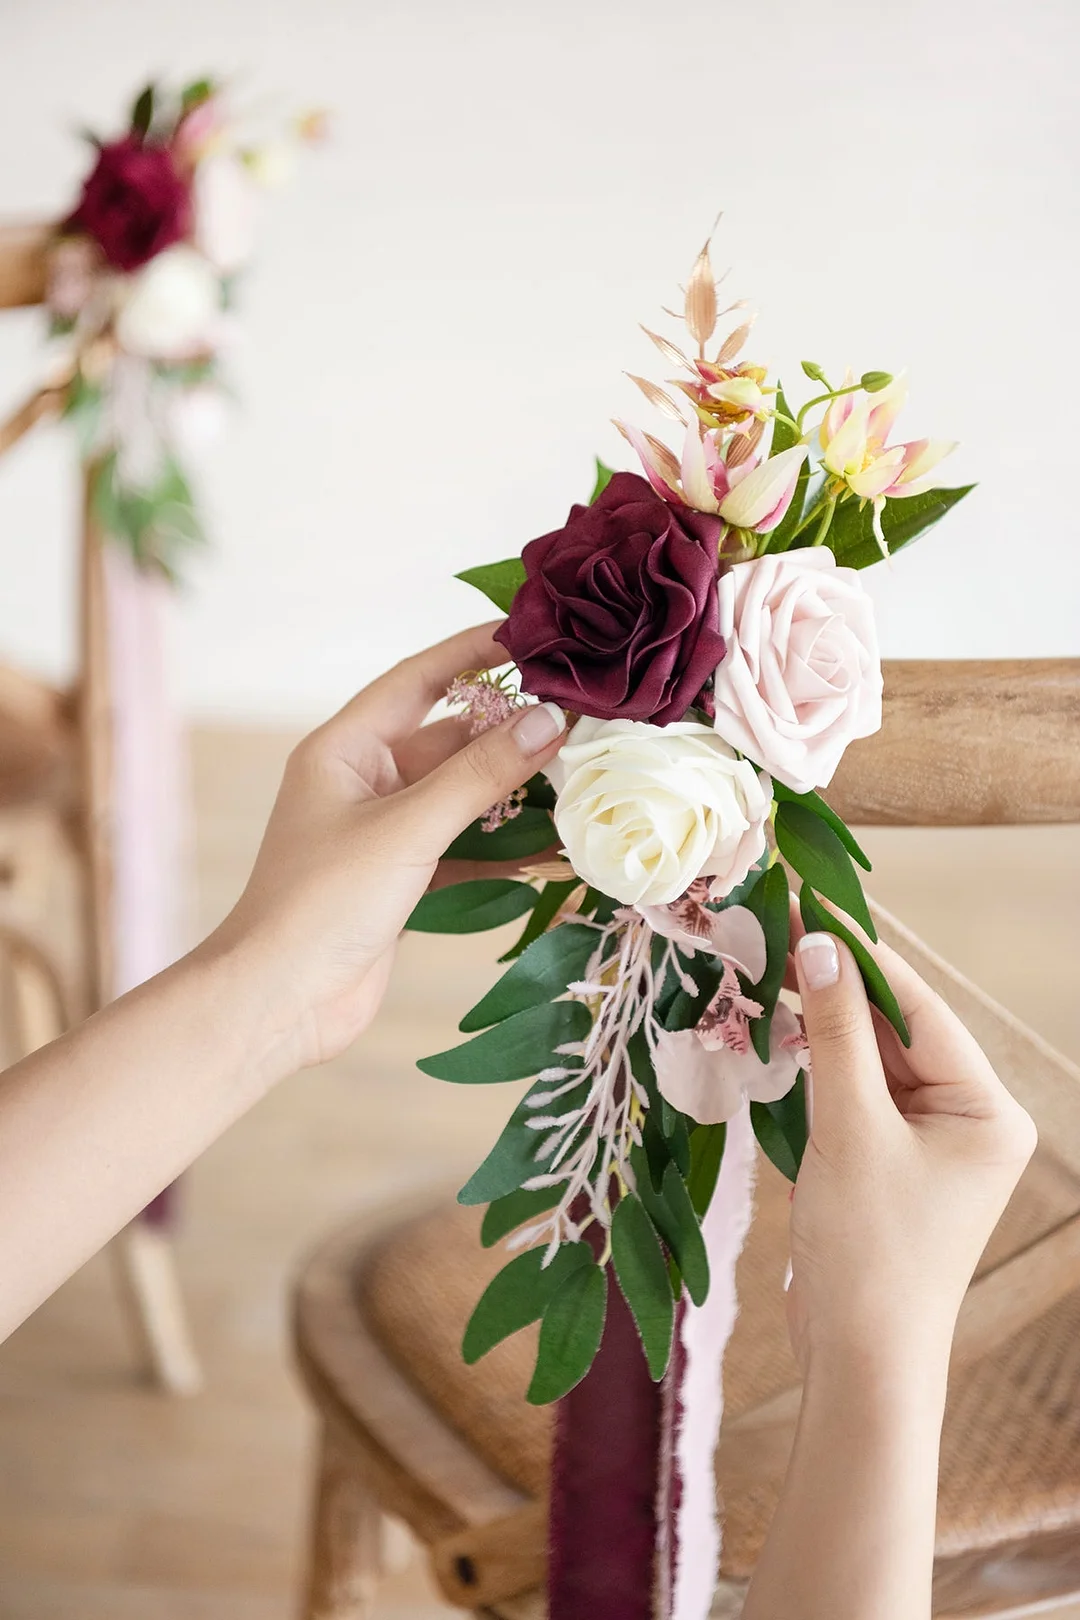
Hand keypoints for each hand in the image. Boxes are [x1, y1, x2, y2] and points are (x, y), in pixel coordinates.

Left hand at [203, 624, 565, 1073]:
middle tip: (578, 719)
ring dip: (513, 793)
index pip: (418, 679)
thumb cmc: (322, 902)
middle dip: (509, 731)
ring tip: (579, 779)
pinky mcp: (400, 878)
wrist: (279, 1001)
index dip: (473, 651)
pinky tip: (552, 851)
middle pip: (449, 738)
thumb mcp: (408, 829)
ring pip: (462, 796)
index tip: (533, 634)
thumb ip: (479, 775)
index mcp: (345, 749)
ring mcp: (382, 831)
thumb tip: (548, 721)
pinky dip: (501, 849)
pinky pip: (462, 847)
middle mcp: (362, 781)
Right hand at [786, 925, 1036, 1374]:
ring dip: (819, 1022)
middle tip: (772, 929)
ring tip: (763, 967)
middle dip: (833, 986)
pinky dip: (816, 1065)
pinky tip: (775, 1031)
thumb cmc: (870, 1253)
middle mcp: (970, 1120)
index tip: (806, 905)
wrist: (858, 1365)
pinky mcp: (889, 1164)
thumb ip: (834, 1034)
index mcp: (988, 1110)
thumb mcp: (849, 1130)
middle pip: (896, 1028)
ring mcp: (929, 1143)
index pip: (920, 1008)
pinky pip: (855, 1094)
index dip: (860, 955)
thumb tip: (818, 946)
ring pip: (870, 1058)